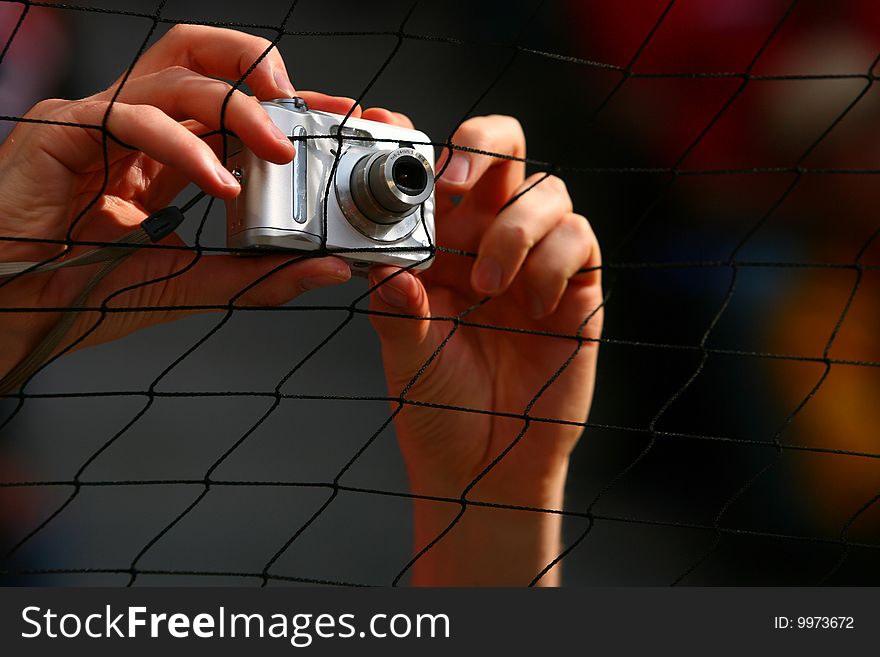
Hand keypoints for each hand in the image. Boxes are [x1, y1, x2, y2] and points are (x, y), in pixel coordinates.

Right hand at [0, 25, 360, 381]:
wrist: (13, 317)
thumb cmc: (83, 292)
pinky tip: (218, 183)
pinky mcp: (62, 132)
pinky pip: (130, 116)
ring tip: (277, 151)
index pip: (230, 104)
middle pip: (198, 56)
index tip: (335, 119)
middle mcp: (135, 128)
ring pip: (172, 73)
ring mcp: (97, 123)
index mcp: (163, 153)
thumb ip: (256, 277)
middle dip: (258, 68)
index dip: (284, 104)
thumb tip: (327, 267)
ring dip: (237, 106)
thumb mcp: (191, 283)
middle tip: (305, 107)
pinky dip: (183, 145)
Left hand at [366, 113, 602, 584]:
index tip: (390, 131)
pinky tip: (533, 306)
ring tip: (488, 284)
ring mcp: (536, 262)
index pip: (436, 172)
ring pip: (546, 190)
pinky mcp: (577, 288)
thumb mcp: (404, 357)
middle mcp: (488, 241)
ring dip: (517, 227)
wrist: (485, 468)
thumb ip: (395, 309)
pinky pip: (581, 239)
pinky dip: (557, 260)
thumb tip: (387, 265)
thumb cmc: (439, 408)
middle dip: (483, 147)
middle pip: (502, 152)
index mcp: (439, 246)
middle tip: (456, 183)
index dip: (418, 143)